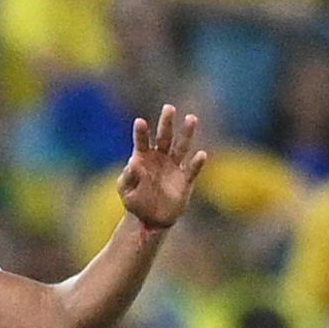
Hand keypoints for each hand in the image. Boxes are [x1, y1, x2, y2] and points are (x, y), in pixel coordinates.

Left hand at [118, 105, 207, 229]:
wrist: (151, 219)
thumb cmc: (135, 202)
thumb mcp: (126, 192)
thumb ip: (129, 177)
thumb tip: (134, 163)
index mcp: (142, 158)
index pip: (141, 141)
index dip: (141, 132)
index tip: (140, 121)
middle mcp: (159, 158)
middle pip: (164, 137)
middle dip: (166, 123)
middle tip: (169, 107)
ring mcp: (174, 168)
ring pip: (181, 147)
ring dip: (187, 134)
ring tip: (191, 118)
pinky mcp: (185, 180)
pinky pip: (192, 169)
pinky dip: (197, 162)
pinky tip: (202, 154)